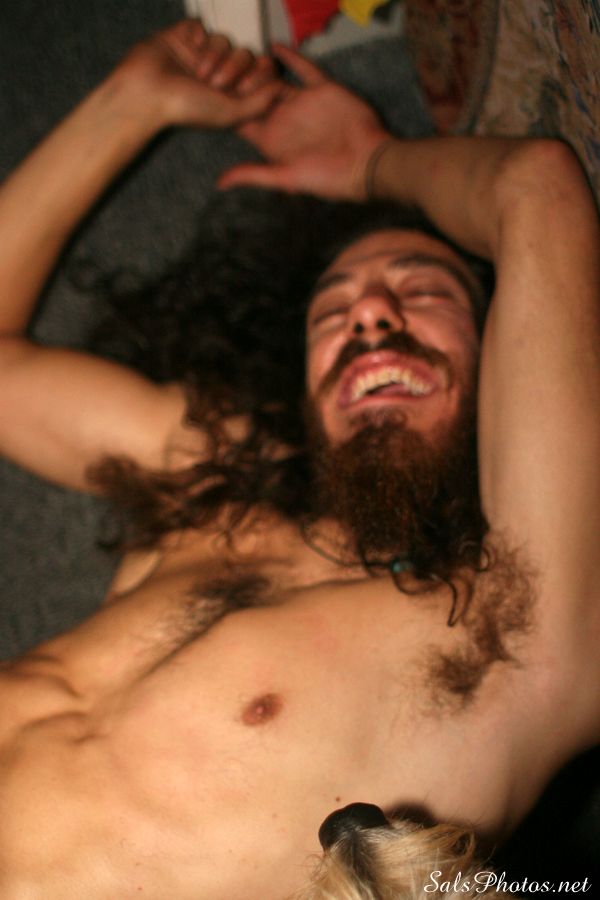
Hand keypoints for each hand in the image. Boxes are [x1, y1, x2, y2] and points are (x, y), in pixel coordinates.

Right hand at [118, 19, 282, 129]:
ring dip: (214, 55)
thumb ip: (260, 102)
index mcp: (231, 94)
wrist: (146, 94)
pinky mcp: (184, 36)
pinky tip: (188, 49)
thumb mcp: (230, 113)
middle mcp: (218, 73)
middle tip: (216, 83)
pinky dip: (197, 36)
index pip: (259, 73)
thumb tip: (281, 88)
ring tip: (198, 73)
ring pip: (224, 39)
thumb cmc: (186, 109)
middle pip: (245, 54)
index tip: (252, 80)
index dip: (260, 73)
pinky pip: (202, 25)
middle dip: (235, 67)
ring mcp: (200, 54)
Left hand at [218, 44, 390, 199]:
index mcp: (272, 141)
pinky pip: (302, 69)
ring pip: (273, 80)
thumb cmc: (328, 177)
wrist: (367, 162)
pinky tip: (274, 46)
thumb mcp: (286, 177)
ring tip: (244, 57)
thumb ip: (253, 175)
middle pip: (253, 96)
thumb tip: (219, 183)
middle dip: (239, 83)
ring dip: (259, 69)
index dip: (227, 108)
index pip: (242, 120)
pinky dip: (289, 57)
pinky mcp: (321, 90)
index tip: (212, 95)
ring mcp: (302, 104)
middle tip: (225, 69)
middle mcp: (284, 120)